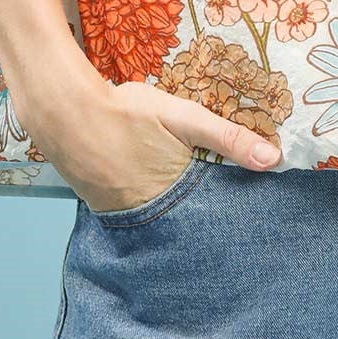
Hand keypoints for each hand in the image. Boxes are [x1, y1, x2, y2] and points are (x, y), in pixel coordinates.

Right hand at [18, 69, 283, 213]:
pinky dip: (147, 210)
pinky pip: (135, 216)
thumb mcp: (182, 117)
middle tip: (221, 226)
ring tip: (190, 212)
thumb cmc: (127, 111)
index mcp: (176, 193)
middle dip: (202, 224)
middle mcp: (151, 212)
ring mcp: (125, 214)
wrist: (63, 113)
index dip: (229, 220)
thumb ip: (227, 137)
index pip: (214, 217)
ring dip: (175, 217)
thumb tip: (274, 159)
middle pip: (186, 224)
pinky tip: (153, 197)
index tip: (245, 226)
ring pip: (161, 221)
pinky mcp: (104, 208)